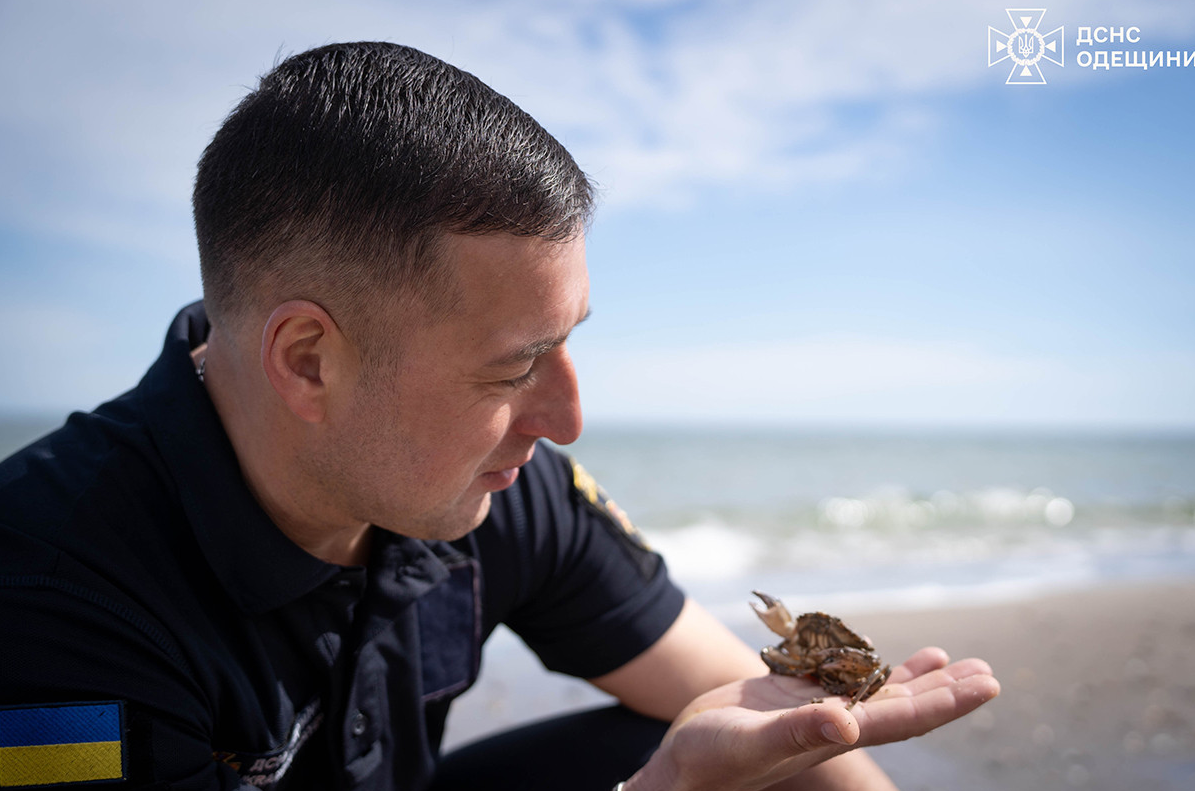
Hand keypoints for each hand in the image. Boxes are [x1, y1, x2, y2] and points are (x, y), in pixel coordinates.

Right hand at [623, 647, 998, 790]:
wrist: (681, 765)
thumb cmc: (712, 762)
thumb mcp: (753, 744)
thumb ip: (799, 731)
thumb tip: (848, 724)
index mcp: (833, 737)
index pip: (903, 719)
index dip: (946, 703)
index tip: (985, 685)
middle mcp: (832, 724)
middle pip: (903, 706)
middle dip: (946, 690)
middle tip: (989, 672)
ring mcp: (812, 710)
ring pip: (876, 690)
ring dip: (915, 678)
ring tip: (952, 658)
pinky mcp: (789, 696)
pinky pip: (838, 675)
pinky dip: (863, 663)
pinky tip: (879, 652)